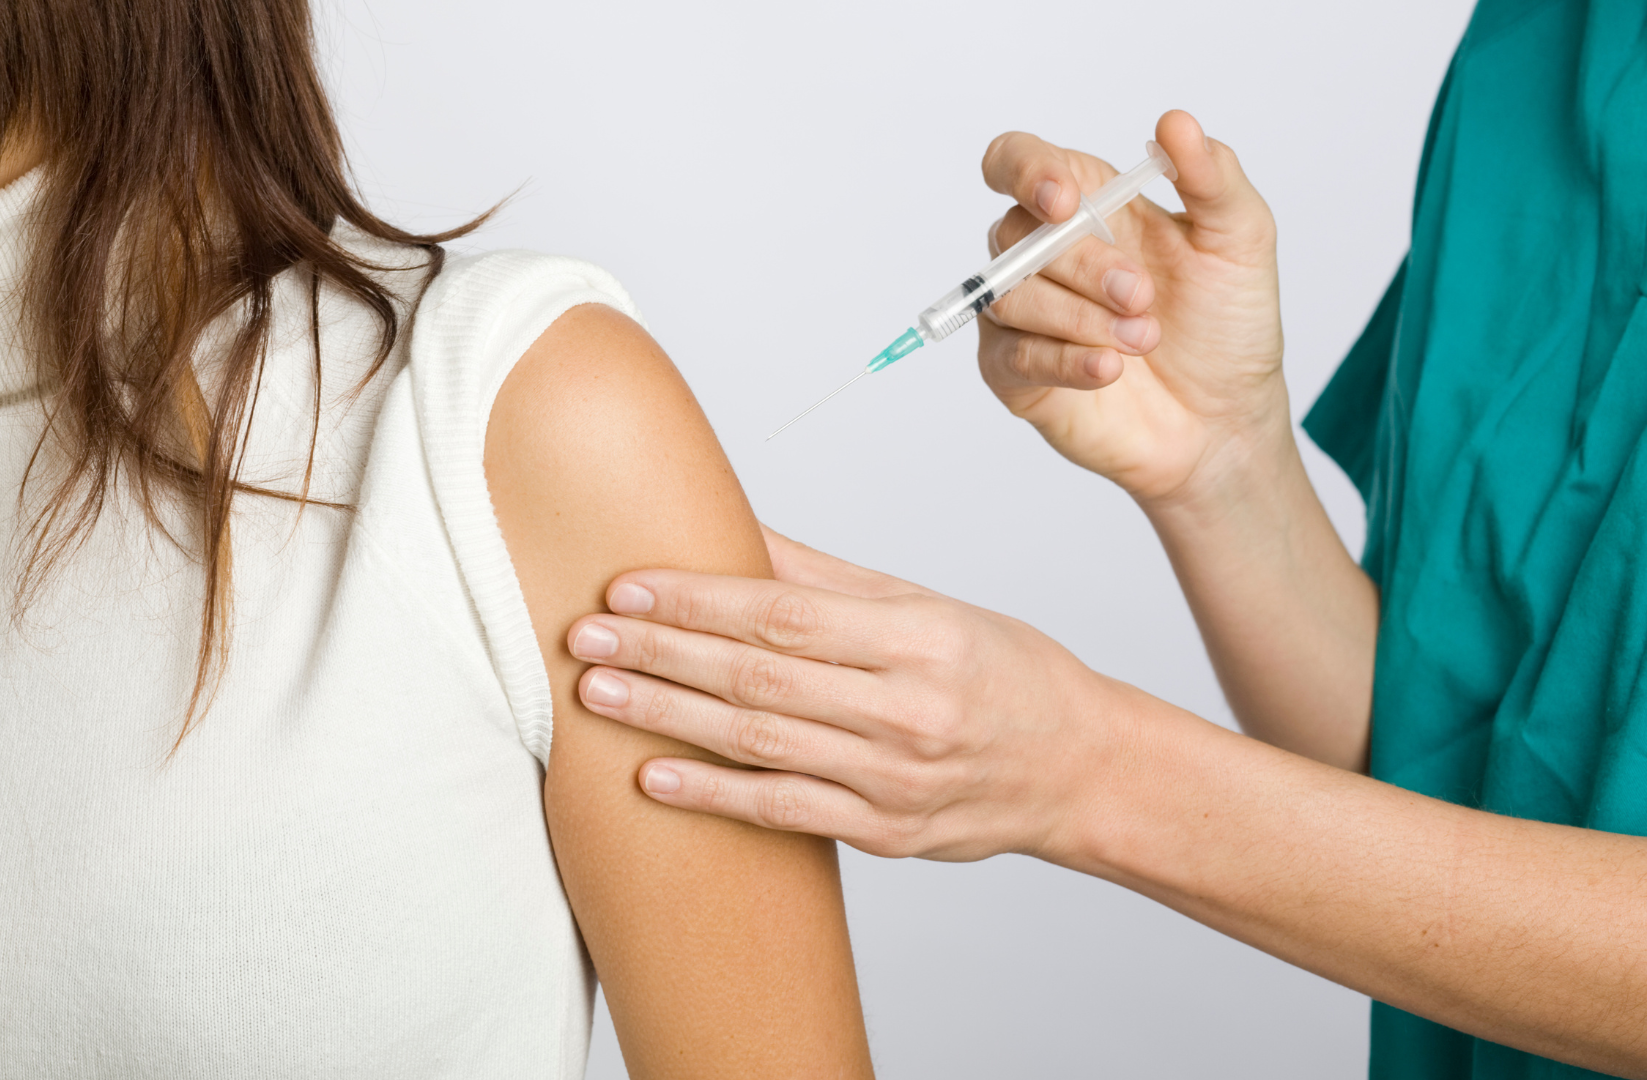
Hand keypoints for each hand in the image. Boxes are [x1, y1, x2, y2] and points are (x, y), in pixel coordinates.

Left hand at [565, 526, 1132, 861]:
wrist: (1080, 769)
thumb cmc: (1000, 673)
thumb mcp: (925, 606)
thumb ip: (822, 576)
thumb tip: (730, 523)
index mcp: (919, 638)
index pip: (787, 613)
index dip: (699, 599)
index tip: (627, 585)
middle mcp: (907, 709)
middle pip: (761, 676)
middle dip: (663, 652)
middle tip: (583, 635)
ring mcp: (895, 779)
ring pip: (761, 744)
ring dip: (669, 717)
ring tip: (597, 693)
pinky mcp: (884, 834)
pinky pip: (783, 812)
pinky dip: (713, 796)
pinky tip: (652, 778)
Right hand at [977, 110, 1287, 507]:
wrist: (1225, 420)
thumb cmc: (1227, 328)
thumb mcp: (1239, 240)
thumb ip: (1211, 176)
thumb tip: (1175, 122)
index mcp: (1086, 206)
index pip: (1015, 162)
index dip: (1025, 171)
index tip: (1064, 203)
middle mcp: (1043, 255)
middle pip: (1015, 234)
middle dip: (1084, 266)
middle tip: (1143, 298)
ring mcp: (1023, 315)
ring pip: (1011, 295)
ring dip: (1081, 319)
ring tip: (1142, 340)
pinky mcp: (1014, 373)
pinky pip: (1013, 354)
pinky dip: (1064, 360)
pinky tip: (1109, 370)